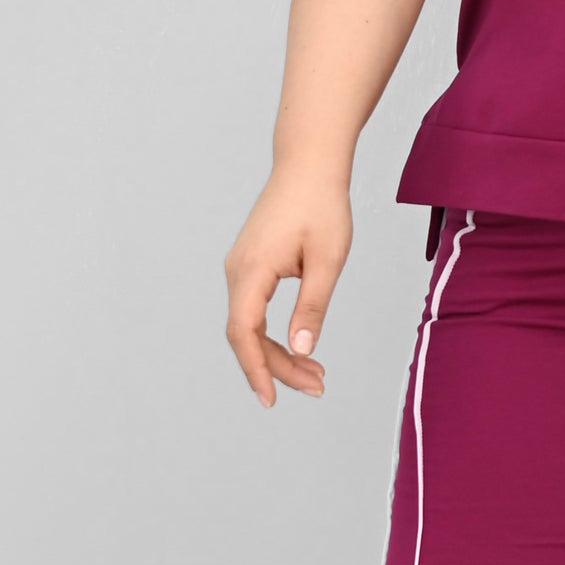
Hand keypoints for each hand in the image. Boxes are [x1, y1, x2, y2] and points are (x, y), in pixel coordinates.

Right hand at [223, 170, 352, 404]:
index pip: (244, 333)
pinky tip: (299, 346)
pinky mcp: (250, 264)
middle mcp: (237, 271)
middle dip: (278, 366)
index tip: (272, 400)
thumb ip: (312, 307)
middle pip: (246, 335)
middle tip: (317, 386)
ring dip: (277, 352)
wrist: (309, 164)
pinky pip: (253, 309)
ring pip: (249, 324)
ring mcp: (240, 267)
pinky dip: (274, 332)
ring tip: (315, 373)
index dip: (257, 369)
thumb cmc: (322, 205)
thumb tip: (300, 349)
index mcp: (252, 270)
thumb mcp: (327, 260)